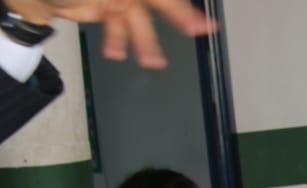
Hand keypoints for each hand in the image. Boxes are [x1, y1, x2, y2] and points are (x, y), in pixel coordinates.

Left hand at [4, 0, 215, 68]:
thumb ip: (119, 5)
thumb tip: (128, 9)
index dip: (180, 7)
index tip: (201, 21)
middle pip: (158, 3)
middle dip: (178, 15)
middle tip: (198, 28)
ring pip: (139, 20)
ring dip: (146, 41)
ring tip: (153, 62)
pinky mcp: (105, 10)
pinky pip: (120, 28)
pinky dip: (119, 42)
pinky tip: (116, 54)